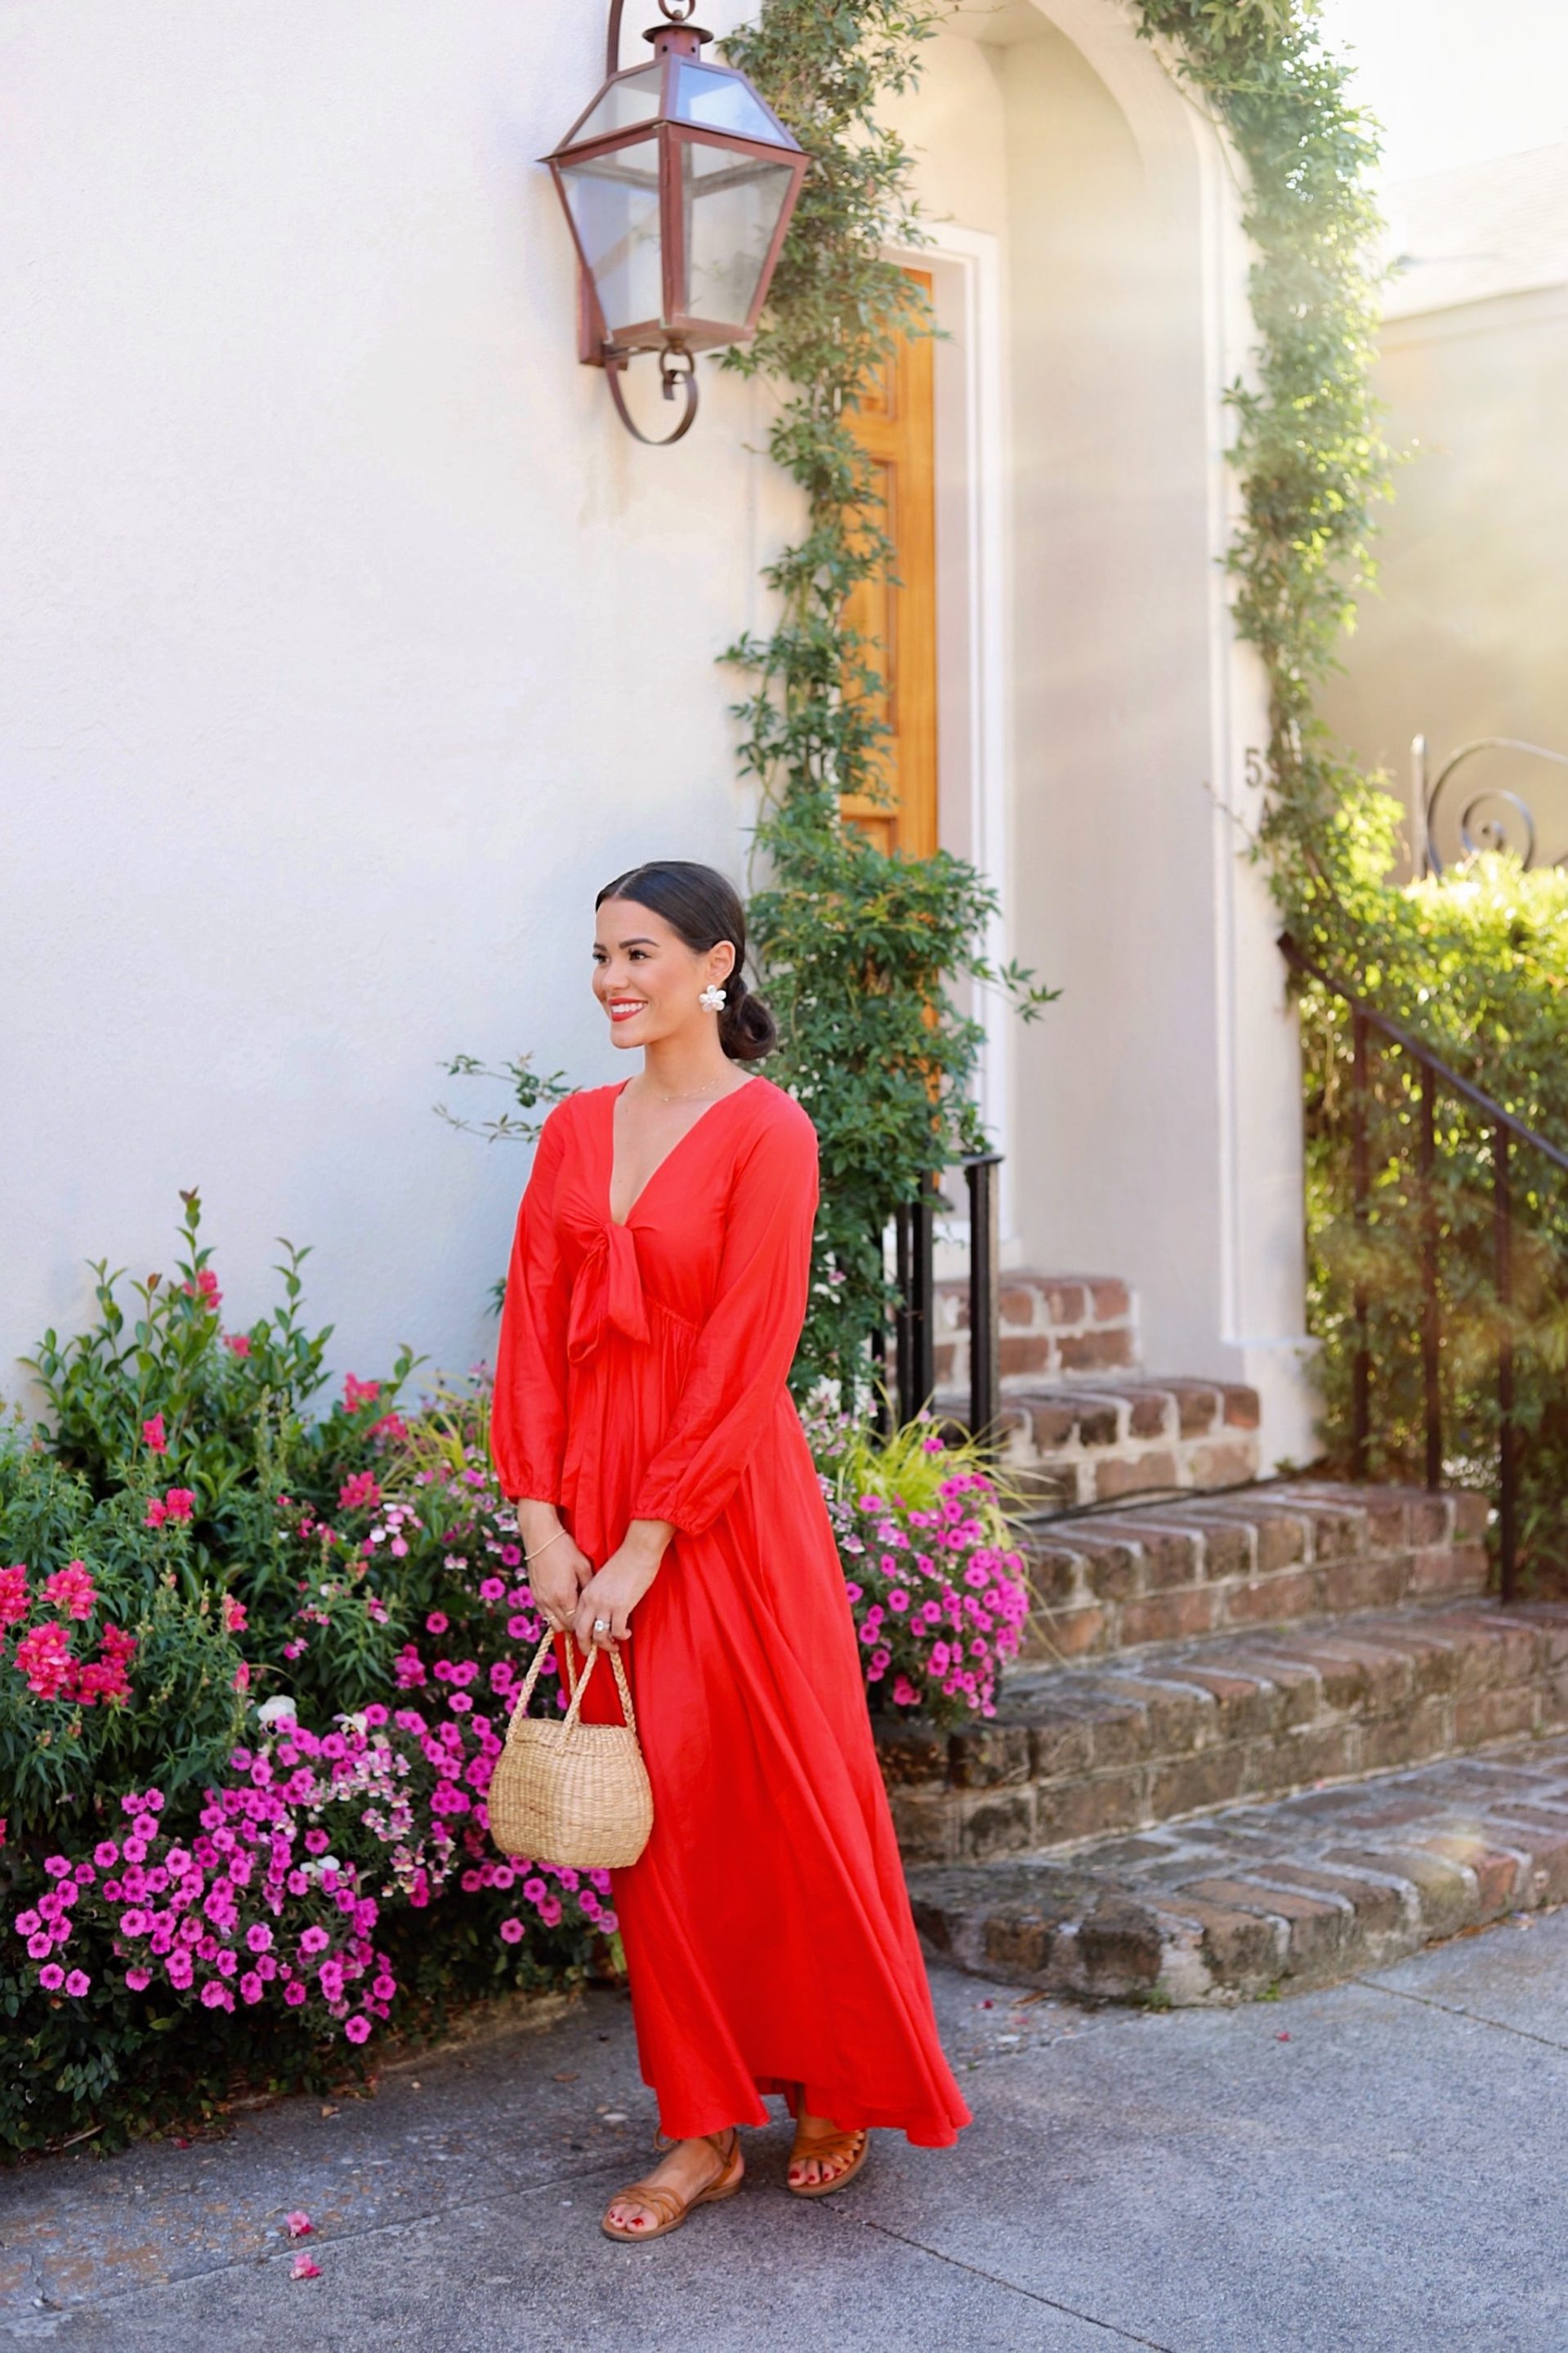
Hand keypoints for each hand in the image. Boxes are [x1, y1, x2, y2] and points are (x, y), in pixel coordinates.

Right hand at [518, 1511, 593, 1633]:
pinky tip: (561, 1606)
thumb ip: (589, 1586)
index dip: (586, 1624)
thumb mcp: (583, 1566)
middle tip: (586, 1622)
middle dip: (576, 1627)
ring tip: (574, 1616)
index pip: (576, 1622)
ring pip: (552, 1623)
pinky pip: (544, 1614)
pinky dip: (553, 1615)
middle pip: (564, 1627)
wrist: (541, 1537)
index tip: (594, 1622)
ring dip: (563, 1622)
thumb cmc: (564, 1548)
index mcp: (564, 1596)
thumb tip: (596, 1600)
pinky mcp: (534, 1594)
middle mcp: (550, 1601)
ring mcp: (540, 1599)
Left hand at [572, 1520, 672, 1650]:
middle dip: (586, 1646)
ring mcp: (606, 1604)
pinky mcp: (622, 1606)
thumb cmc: (624, 1562)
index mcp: (587, 1592)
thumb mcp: (603, 1578)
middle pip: (582, 1631)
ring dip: (607, 1645)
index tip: (586, 1639)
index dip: (579, 1633)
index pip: (576, 1619)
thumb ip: (598, 1593)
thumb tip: (601, 1610)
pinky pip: (617, 1630)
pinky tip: (627, 1633)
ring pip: (600, 1635)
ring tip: (615, 1646)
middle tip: (592, 1653)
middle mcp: (592, 1600)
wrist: (637, 1550)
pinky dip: (622, 1635)